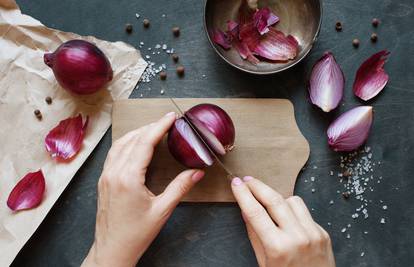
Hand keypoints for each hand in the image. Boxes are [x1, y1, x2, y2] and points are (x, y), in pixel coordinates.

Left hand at [82, 112, 204, 266]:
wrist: (112, 250)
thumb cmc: (135, 234)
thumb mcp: (162, 210)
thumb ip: (180, 188)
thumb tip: (196, 172)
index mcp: (128, 178)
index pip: (145, 143)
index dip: (159, 126)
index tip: (171, 117)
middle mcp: (114, 173)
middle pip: (133, 139)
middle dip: (150, 127)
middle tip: (167, 121)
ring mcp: (106, 176)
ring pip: (121, 144)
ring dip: (137, 133)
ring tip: (153, 129)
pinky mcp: (103, 180)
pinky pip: (114, 153)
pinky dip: (126, 143)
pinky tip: (135, 144)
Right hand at [231, 176, 334, 266]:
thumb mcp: (263, 261)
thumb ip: (254, 234)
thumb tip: (245, 209)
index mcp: (278, 247)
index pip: (255, 212)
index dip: (243, 194)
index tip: (235, 183)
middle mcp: (297, 237)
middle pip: (274, 199)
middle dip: (258, 186)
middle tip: (247, 180)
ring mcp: (313, 234)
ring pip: (292, 200)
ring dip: (278, 199)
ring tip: (268, 204)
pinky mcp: (323, 233)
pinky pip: (304, 212)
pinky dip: (293, 211)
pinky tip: (286, 219)